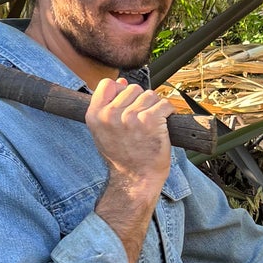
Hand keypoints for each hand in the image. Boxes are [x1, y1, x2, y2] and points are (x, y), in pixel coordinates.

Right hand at [87, 78, 172, 262]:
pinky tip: (164, 125)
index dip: (120, 92)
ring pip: (150, 95)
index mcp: (94, 115)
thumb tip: (121, 83)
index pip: (107, 84)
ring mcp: (129, 117)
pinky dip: (168, 113)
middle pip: (132, 88)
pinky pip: (164, 104)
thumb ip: (108, 107)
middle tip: (142, 122)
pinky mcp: (149, 120)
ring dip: (155, 108)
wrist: (136, 180)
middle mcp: (110, 115)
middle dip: (140, 101)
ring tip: (152, 126)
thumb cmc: (122, 157)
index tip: (128, 106)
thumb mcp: (104, 132)